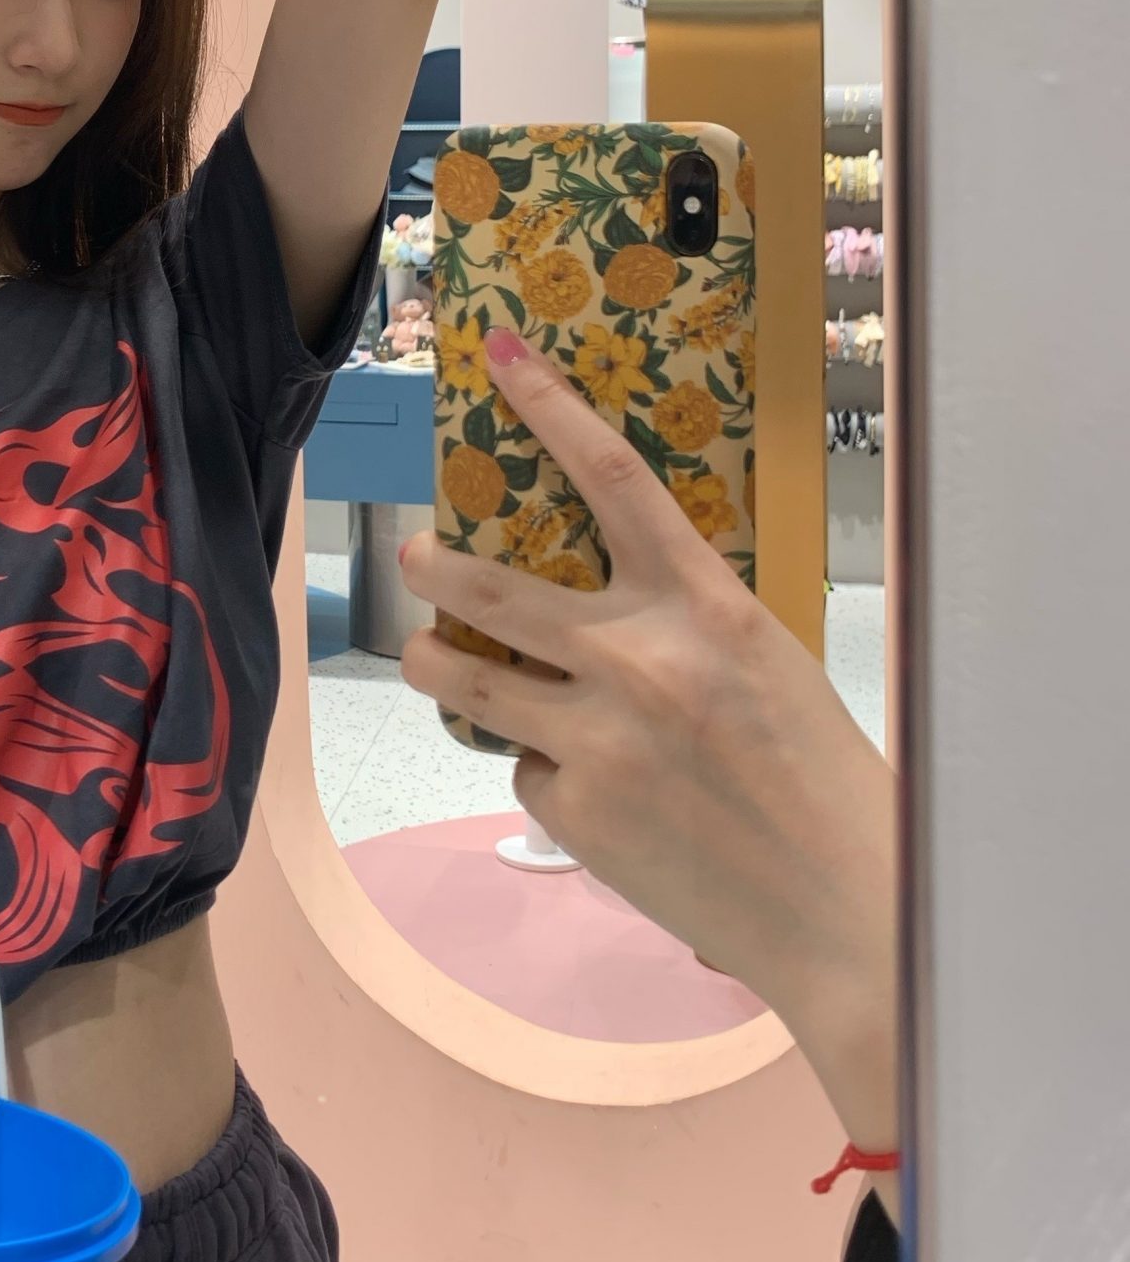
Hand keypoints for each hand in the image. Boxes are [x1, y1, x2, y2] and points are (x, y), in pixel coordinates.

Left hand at [398, 330, 892, 1031]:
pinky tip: (589, 792)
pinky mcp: (574, 808)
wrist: (842, 905)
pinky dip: (542, 769)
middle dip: (434, 565)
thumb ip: (679, 617)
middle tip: (418, 554)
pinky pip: (524, 768)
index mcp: (704, 603)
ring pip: (463, 679)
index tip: (499, 356)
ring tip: (427, 655)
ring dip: (431, 661)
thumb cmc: (817, 773)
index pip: (611, 476)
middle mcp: (638, 655)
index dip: (548, 407)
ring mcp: (596, 734)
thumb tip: (597, 593)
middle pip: (490, 586)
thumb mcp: (760, 659)